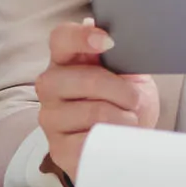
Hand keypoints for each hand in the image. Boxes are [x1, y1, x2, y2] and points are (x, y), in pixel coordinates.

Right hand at [36, 18, 158, 183]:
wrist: (126, 142)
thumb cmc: (124, 101)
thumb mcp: (128, 73)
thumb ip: (121, 55)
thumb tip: (121, 37)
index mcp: (65, 60)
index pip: (61, 38)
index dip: (82, 37)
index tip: (108, 42)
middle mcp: (50, 86)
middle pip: (84, 79)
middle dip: (120, 89)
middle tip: (135, 99)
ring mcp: (50, 118)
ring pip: (94, 112)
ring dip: (123, 117)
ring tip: (129, 120)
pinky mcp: (59, 149)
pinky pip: (90, 142)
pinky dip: (112, 140)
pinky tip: (115, 138)